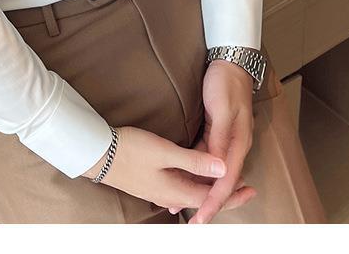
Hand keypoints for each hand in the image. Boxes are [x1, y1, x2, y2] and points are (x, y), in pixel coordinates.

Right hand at [80, 123, 253, 215]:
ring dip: (209, 188)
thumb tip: (223, 168)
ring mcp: (158, 191)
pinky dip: (193, 185)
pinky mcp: (150, 183)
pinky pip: (179, 188)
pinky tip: (193, 180)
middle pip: (203, 198)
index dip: (232, 194)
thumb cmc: (131, 150)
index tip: (250, 189)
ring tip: (223, 180)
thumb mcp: (165, 152)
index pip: (211, 197)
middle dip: (224, 193)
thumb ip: (195, 161)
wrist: (99, 153)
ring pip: (191, 193)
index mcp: (176, 190)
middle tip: (245, 187)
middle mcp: (169, 196)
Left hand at [171, 59, 257, 222]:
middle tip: (192, 219)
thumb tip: (216, 166)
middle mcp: (234, 145)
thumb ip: (218, 138)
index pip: (226, 180)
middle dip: (207, 201)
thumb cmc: (226, 83)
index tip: (202, 217)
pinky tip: (186, 175)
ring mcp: (226, 140)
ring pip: (213, 171)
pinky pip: (207, 158)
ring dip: (200, 186)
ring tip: (183, 203)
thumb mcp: (221, 109)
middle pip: (221, 181)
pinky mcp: (216, 133)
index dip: (214, 201)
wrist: (229, 62)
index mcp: (239, 142)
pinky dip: (197, 169)